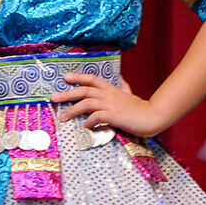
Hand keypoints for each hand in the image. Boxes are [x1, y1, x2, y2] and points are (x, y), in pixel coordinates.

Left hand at [53, 72, 173, 138]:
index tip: (65, 78)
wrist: (152, 116)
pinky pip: (95, 117)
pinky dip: (88, 122)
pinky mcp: (113, 116)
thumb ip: (123, 87)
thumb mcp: (129, 94)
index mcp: (111, 89)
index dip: (78, 77)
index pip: (92, 79)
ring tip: (63, 117)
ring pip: (86, 103)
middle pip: (84, 90)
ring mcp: (110, 105)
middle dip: (67, 93)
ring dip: (72, 110)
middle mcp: (108, 95)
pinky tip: (85, 127)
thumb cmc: (140, 108)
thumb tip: (120, 79)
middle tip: (54, 98)